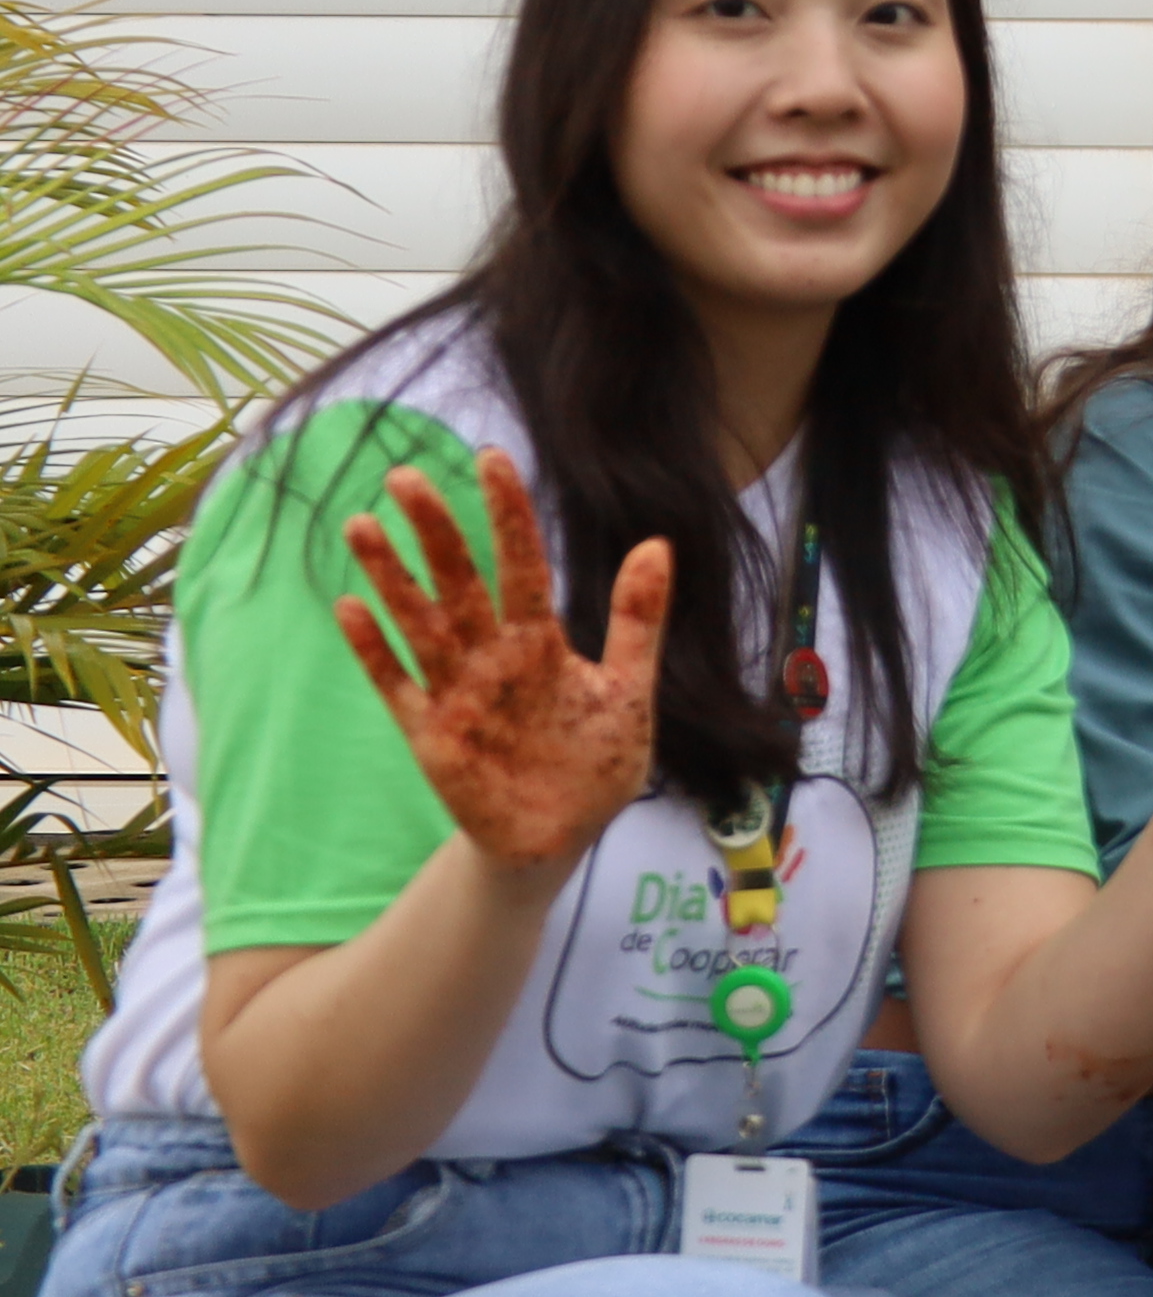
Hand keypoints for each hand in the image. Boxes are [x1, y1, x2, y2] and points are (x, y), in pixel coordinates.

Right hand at [336, 450, 670, 872]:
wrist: (563, 837)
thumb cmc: (595, 762)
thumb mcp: (629, 690)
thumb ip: (639, 622)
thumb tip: (657, 543)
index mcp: (543, 643)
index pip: (522, 565)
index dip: (508, 515)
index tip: (493, 459)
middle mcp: (493, 658)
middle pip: (459, 583)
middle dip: (435, 533)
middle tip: (407, 477)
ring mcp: (457, 693)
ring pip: (419, 623)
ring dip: (392, 579)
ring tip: (363, 525)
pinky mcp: (431, 735)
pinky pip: (397, 686)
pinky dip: (375, 651)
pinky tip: (351, 609)